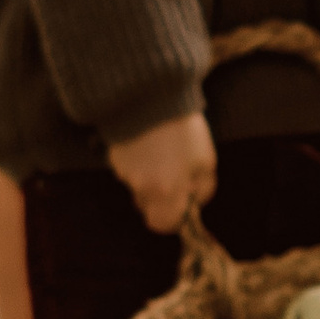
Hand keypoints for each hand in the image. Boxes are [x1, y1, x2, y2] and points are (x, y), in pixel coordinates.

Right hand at [108, 111, 216, 235]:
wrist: (150, 94)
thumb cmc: (183, 129)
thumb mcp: (206, 161)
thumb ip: (202, 189)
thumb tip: (194, 201)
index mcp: (165, 193)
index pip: (163, 225)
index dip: (174, 218)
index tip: (184, 202)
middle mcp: (141, 187)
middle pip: (149, 204)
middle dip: (162, 194)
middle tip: (176, 171)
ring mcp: (123, 170)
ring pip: (139, 183)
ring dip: (150, 173)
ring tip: (164, 147)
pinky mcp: (114, 153)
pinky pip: (129, 165)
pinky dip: (138, 158)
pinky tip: (150, 138)